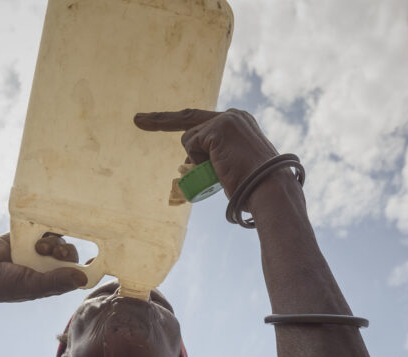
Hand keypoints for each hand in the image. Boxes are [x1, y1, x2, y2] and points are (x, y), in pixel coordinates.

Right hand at [0, 233, 86, 302]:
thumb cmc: (3, 285)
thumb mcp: (32, 285)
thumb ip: (56, 281)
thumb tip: (82, 278)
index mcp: (53, 281)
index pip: (78, 275)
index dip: (91, 268)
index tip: (100, 260)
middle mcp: (49, 265)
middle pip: (71, 255)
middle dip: (68, 252)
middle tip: (56, 251)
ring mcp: (39, 250)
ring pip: (60, 240)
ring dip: (53, 242)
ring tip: (38, 246)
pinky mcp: (29, 235)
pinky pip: (45, 226)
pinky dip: (45, 228)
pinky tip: (38, 235)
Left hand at [133, 109, 278, 198]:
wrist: (270, 189)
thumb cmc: (254, 188)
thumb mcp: (233, 169)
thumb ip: (215, 160)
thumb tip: (188, 167)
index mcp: (240, 123)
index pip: (204, 121)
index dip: (180, 122)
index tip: (159, 121)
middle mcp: (233, 115)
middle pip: (188, 118)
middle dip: (160, 120)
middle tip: (137, 120)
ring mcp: (224, 120)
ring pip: (189, 139)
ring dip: (197, 161)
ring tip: (221, 172)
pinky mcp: (215, 129)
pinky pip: (191, 146)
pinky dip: (198, 161)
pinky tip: (219, 167)